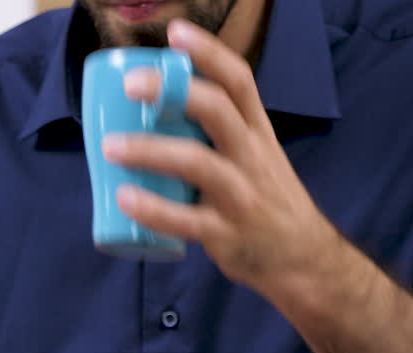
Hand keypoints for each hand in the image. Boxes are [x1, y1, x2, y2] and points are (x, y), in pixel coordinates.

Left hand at [100, 19, 344, 294]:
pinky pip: (186, 220)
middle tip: (130, 84)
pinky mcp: (226, 234)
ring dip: (151, 150)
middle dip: (173, 91)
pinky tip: (123, 198)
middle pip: (218, 110)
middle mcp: (252, 156)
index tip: (175, 32)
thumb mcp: (253, 156)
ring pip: (198, 163)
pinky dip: (153, 209)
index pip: (238, 81)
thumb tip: (154, 111)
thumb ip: (214, 135)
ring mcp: (240, 195)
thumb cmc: (264, 201)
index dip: (208, 53)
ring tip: (110, 145)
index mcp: (256, 132)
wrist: (302, 259)